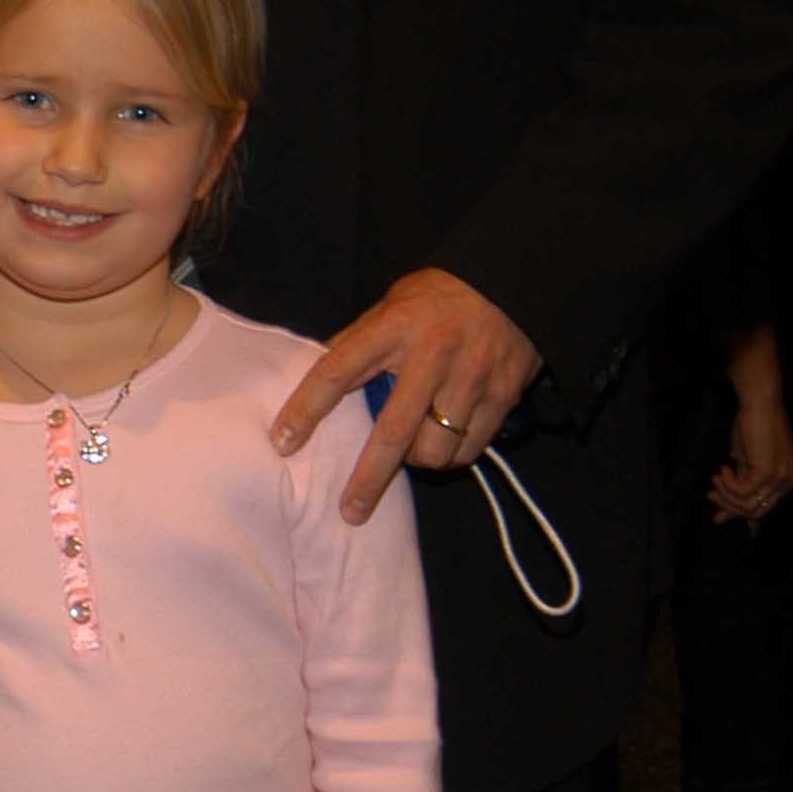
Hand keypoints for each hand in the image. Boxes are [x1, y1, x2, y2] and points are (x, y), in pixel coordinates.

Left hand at [273, 268, 541, 523]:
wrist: (509, 280)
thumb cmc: (436, 299)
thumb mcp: (389, 307)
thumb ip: (358, 344)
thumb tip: (315, 382)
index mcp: (392, 327)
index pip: (337, 371)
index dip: (306, 409)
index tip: (283, 442)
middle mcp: (431, 353)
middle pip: (393, 431)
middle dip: (368, 478)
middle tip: (350, 511)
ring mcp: (470, 375)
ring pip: (434, 449)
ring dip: (416, 461)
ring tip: (412, 450)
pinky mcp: (503, 394)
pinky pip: (469, 449)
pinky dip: (451, 457)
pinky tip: (446, 442)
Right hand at [708, 390, 792, 522]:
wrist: (760, 403)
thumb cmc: (752, 426)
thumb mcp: (746, 461)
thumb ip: (740, 484)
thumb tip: (722, 503)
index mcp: (788, 478)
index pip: (765, 508)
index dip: (742, 517)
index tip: (719, 519)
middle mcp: (790, 480)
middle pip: (757, 512)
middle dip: (728, 507)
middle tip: (710, 495)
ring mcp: (781, 477)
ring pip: (748, 505)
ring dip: (725, 495)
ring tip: (715, 480)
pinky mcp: (768, 472)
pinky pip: (743, 492)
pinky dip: (728, 485)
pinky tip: (722, 470)